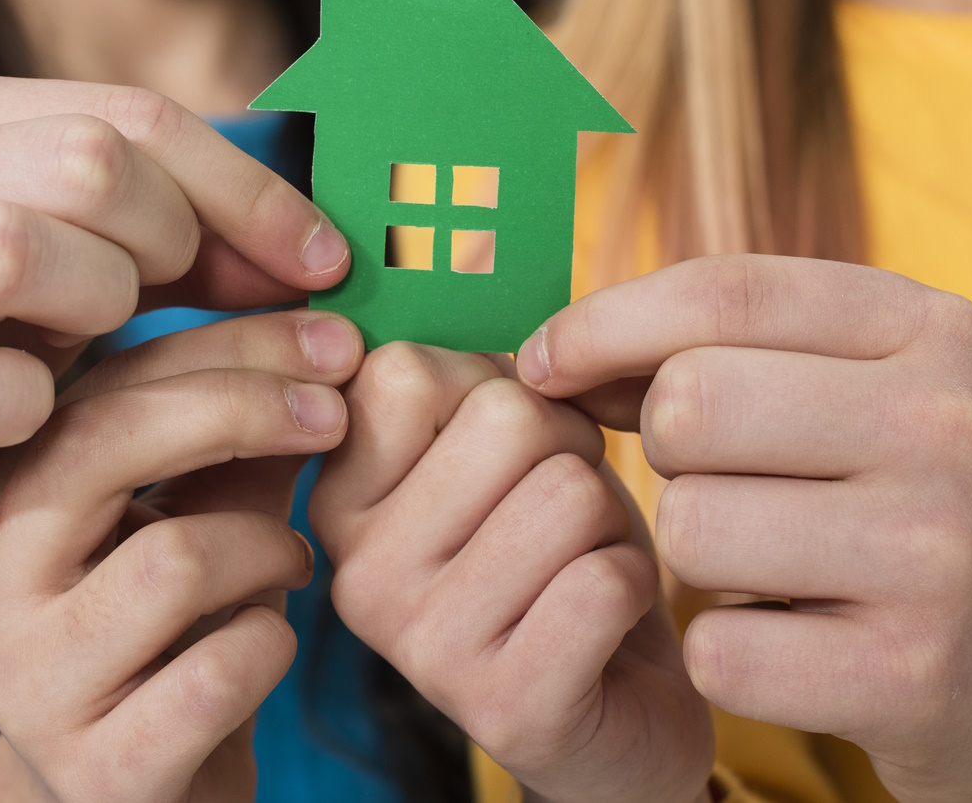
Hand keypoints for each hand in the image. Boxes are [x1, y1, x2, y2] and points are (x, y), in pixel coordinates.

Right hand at [0, 75, 349, 590]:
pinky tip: (34, 418)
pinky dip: (25, 404)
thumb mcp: (60, 273)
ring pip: (10, 245)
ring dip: (97, 303)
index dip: (247, 190)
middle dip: (174, 240)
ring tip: (98, 347)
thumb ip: (170, 241)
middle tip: (184, 304)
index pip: (129, 115)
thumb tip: (318, 251)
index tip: (321, 261)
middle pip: (84, 161)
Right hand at [0, 309, 364, 801]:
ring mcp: (29, 683)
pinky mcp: (97, 768)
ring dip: (268, 549)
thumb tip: (326, 328)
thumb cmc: (178, 634)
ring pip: (177, 558)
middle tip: (335, 416)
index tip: (334, 336)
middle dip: (247, 410)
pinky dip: (273, 643)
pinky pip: (220, 668)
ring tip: (287, 567)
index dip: (232, 344)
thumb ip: (239, 430)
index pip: (103, 381)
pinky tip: (267, 644)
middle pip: (109, 443)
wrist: (137, 800)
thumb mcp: (199, 513)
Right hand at [309, 344, 714, 802]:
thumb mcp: (495, 450)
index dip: (497, 385)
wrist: (616, 713)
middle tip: (557, 516)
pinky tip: (604, 626)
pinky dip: (635, 588)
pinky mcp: (503, 708)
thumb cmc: (556, 552)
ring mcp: (421, 647)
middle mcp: (354, 573)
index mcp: (336, 496)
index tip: (498, 449)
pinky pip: (609, 579)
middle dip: (569, 450)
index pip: (406, 368)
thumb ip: (460, 371)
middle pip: (506, 420)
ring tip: (579, 568)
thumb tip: (446, 258)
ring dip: (607, 521)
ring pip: (570, 493)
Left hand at [516, 255, 971, 802]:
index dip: (604, 324)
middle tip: (724, 487)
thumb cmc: (926, 497)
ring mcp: (935, 556)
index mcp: (931, 330)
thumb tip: (558, 354)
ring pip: (691, 529)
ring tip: (772, 569)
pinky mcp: (910, 677)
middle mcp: (947, 427)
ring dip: (696, 561)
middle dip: (670, 454)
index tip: (545, 363)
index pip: (721, 293)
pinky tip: (791, 646)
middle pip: (689, 408)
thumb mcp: (875, 384)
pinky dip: (726, 653)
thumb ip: (729, 349)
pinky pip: (717, 649)